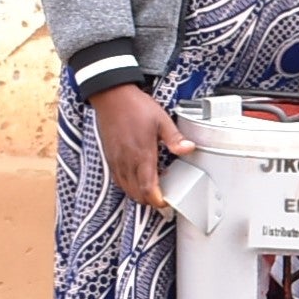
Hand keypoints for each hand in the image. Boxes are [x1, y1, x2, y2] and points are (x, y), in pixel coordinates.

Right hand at [93, 82, 195, 210]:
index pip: (147, 187)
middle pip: (135, 192)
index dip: (156, 199)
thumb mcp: (162, 120)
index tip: (166, 202)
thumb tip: (189, 149)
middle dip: (149, 200)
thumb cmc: (136, 107)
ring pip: (125, 187)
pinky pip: (117, 178)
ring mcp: (115, 159)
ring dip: (138, 193)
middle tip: (163, 198)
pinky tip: (137, 179)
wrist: (111, 96)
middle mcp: (126, 160)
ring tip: (152, 190)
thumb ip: (175, 138)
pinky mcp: (109, 156)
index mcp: (141, 154)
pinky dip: (128, 184)